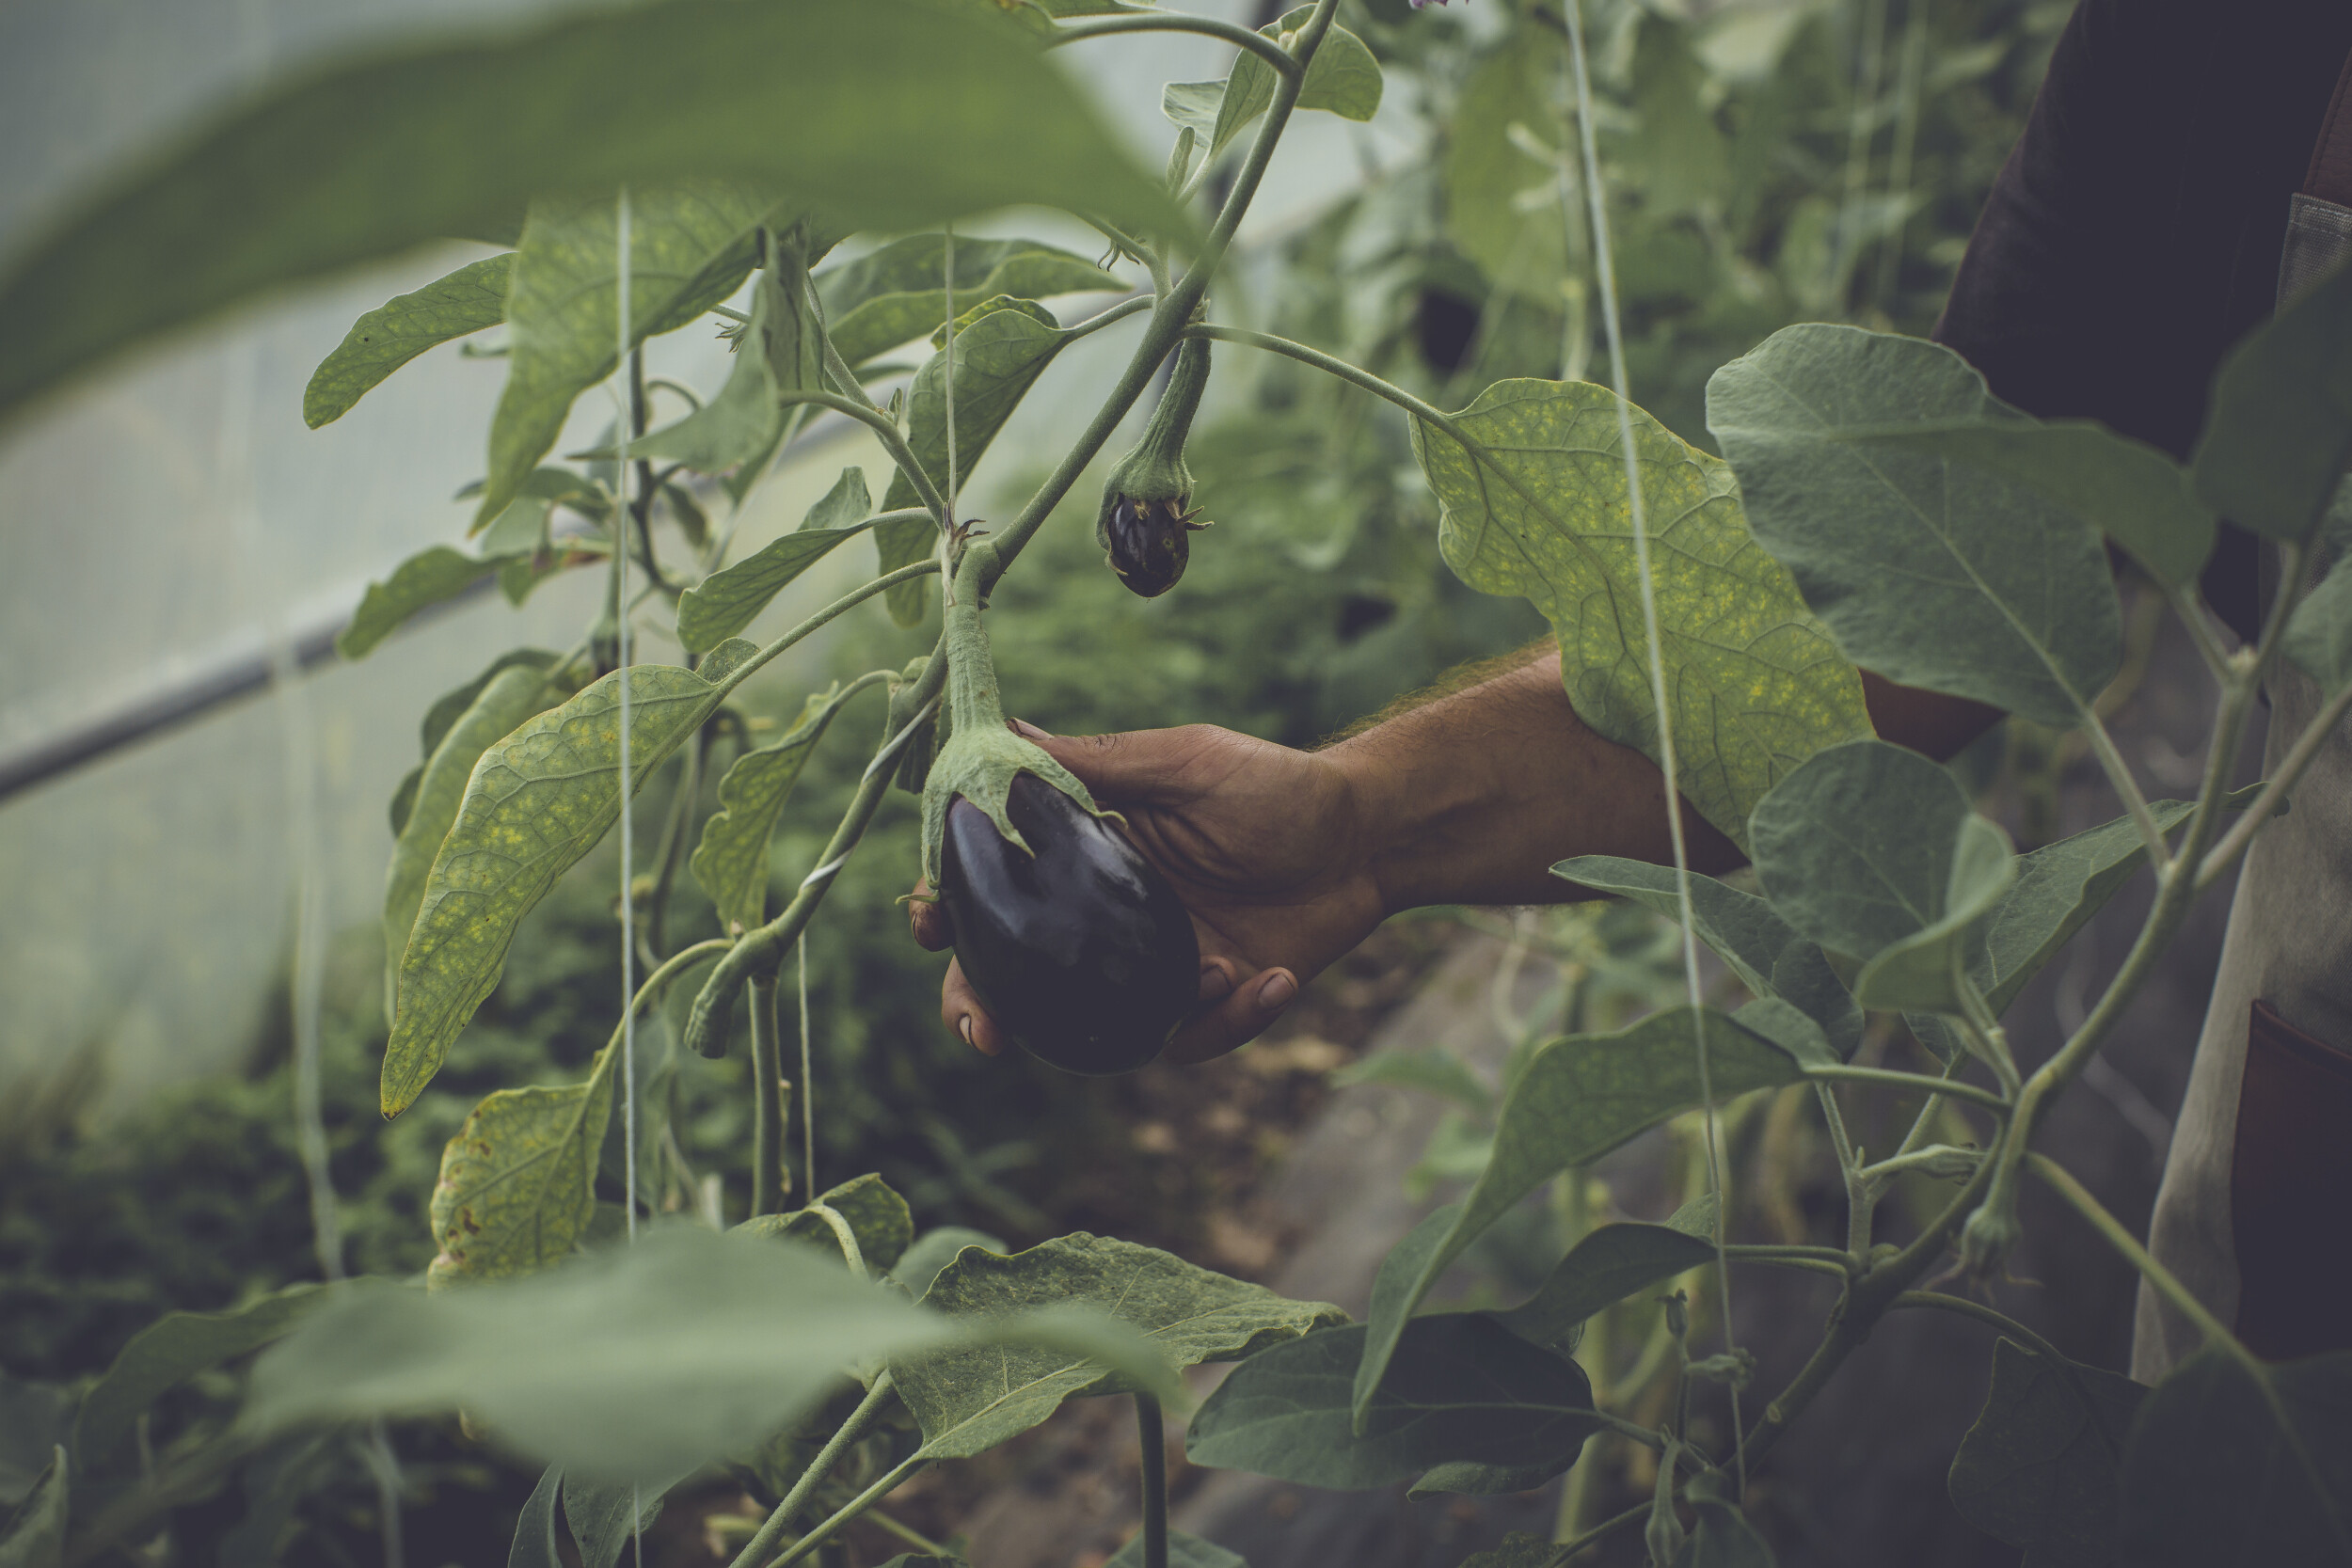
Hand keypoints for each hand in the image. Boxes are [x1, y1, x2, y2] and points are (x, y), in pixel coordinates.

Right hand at [907, 721, 1389, 1064]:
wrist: (1371, 835)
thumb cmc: (1276, 787)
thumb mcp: (1183, 764)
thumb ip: (1095, 764)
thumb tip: (1004, 735)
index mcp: (1088, 856)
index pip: (997, 890)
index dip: (950, 910)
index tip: (928, 923)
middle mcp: (1111, 918)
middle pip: (1020, 976)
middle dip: (986, 1009)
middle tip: (985, 1035)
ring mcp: (1158, 966)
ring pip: (1104, 1024)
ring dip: (1156, 1011)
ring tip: (1219, 968)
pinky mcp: (1212, 1001)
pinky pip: (1194, 1040)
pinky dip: (1235, 1017)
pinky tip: (1275, 975)